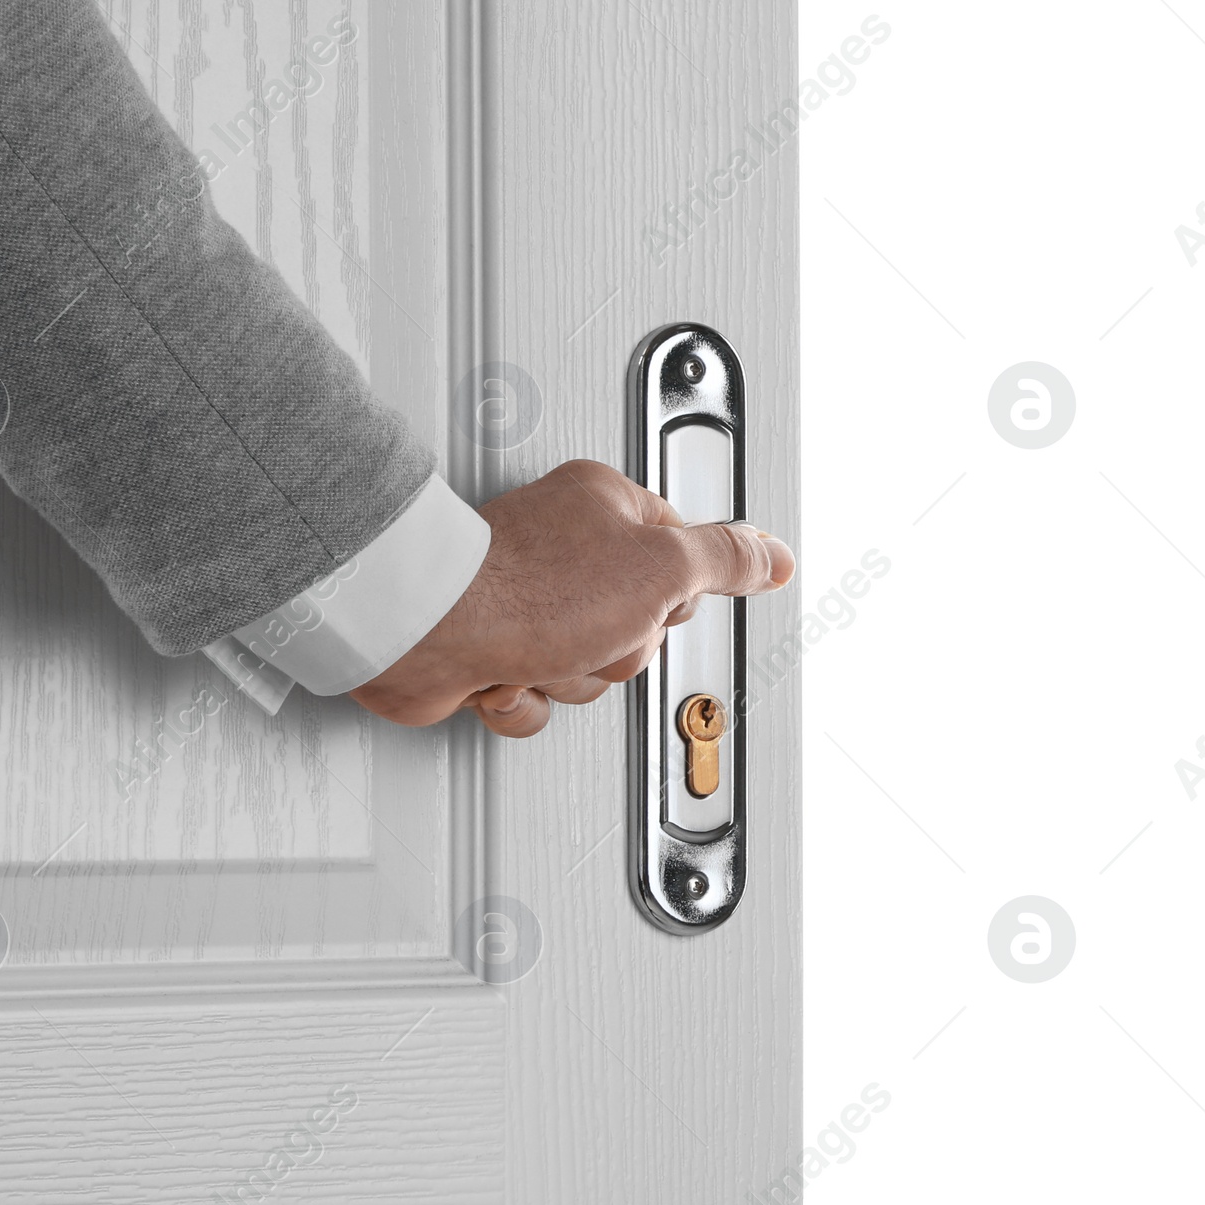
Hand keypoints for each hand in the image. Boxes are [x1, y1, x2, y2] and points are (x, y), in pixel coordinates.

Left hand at [350, 459, 793, 734]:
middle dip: (619, 648)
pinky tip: (510, 675)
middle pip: (637, 622)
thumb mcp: (661, 569)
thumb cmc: (529, 589)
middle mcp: (563, 546)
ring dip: (570, 676)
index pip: (678, 552)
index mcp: (605, 506)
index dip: (676, 591)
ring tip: (543, 652)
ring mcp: (525, 600)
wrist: (432, 633)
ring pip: (587, 666)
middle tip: (597, 631)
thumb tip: (772, 554)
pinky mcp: (490, 647)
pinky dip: (525, 698)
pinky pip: (537, 695)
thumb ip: (725, 559)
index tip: (665, 602)